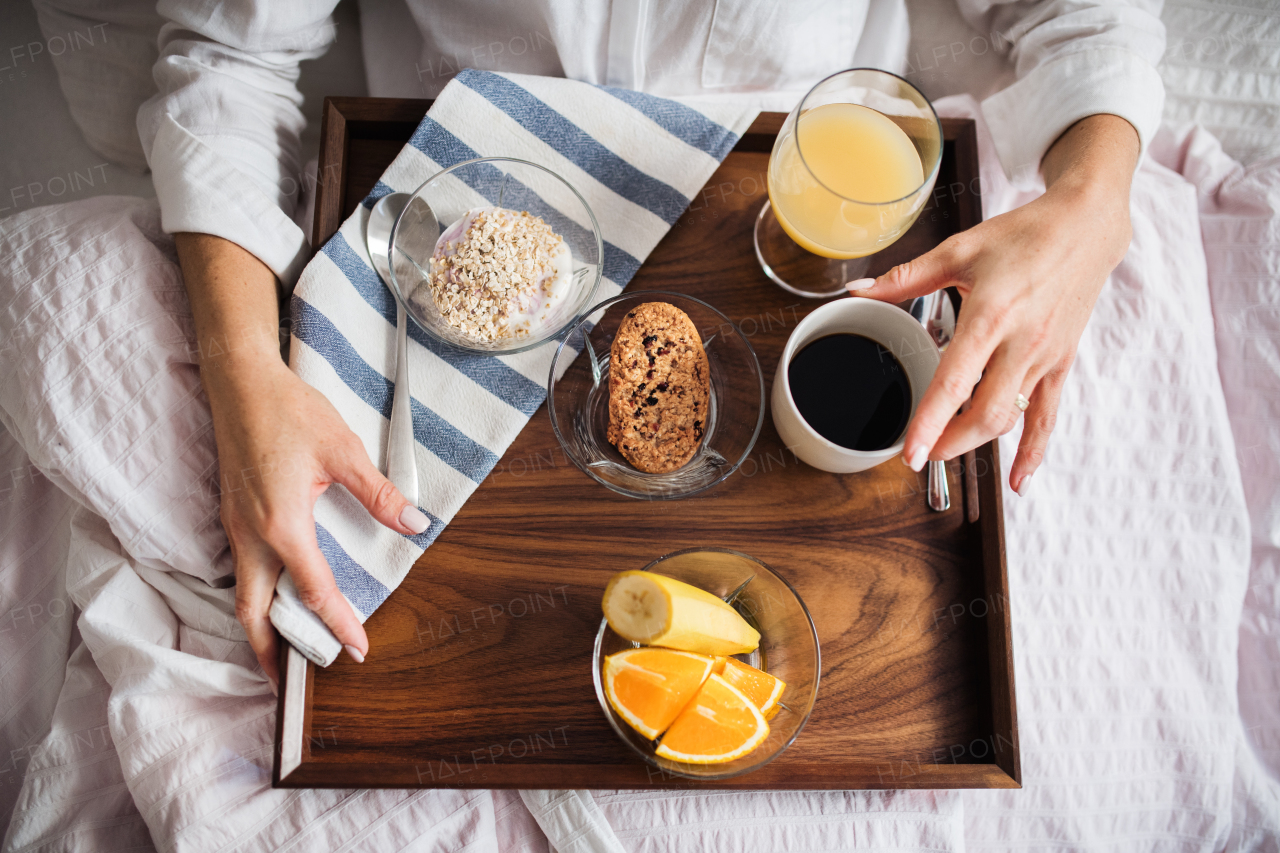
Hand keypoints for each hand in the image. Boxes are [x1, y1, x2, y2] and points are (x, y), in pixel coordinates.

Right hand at [209, 361, 428, 683]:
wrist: (240, 382)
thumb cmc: (289, 412)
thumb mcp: (342, 451)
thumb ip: (378, 494)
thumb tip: (414, 523)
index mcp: (281, 526)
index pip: (313, 592)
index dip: (337, 625)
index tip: (358, 650)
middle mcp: (251, 535)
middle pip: (255, 612)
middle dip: (271, 651)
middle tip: (291, 683)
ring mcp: (235, 526)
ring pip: (244, 594)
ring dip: (261, 627)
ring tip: (281, 651)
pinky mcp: (231, 515)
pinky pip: (241, 570)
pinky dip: (255, 596)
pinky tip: (274, 598)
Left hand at [849, 115, 1139, 494]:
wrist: (1085, 226)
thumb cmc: (1022, 235)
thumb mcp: (959, 250)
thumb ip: (905, 278)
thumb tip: (858, 291)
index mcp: (990, 315)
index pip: (955, 382)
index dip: (931, 422)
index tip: (910, 452)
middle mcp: (1021, 343)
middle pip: (985, 414)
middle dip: (950, 443)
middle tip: (920, 453)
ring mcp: (1045, 357)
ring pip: (1011, 419)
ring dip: (977, 442)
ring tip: (947, 449)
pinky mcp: (1062, 363)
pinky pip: (1048, 416)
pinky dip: (1033, 451)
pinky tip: (1019, 479)